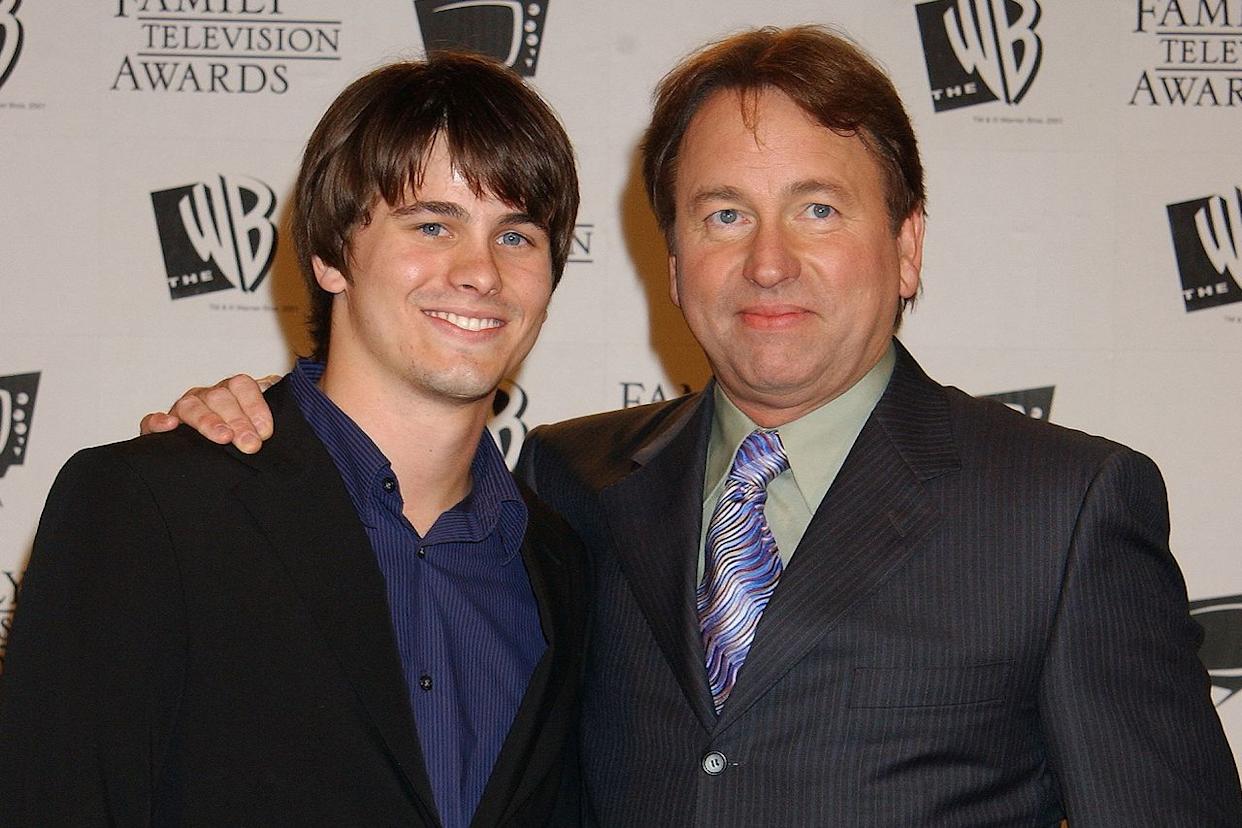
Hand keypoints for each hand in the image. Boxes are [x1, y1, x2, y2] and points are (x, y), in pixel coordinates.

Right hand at [139, 374, 280, 453]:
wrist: (219, 455)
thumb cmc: (243, 437)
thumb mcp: (260, 425)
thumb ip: (274, 413)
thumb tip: (289, 402)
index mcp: (232, 391)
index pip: (243, 386)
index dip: (255, 406)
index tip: (266, 431)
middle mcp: (208, 396)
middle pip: (220, 397)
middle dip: (237, 421)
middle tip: (250, 444)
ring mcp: (184, 410)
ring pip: (191, 405)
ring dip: (207, 421)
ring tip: (222, 438)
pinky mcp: (159, 428)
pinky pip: (152, 421)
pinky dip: (157, 421)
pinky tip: (169, 427)